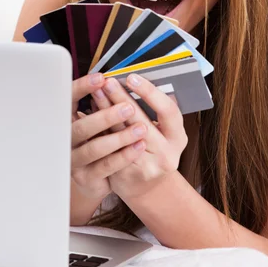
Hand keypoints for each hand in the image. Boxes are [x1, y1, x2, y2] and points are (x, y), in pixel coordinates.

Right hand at [71, 73, 147, 199]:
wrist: (92, 179)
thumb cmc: (97, 140)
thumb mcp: (95, 120)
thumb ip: (99, 102)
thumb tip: (111, 79)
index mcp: (66, 119)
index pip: (67, 100)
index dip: (82, 88)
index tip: (101, 79)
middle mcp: (66, 140)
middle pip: (80, 127)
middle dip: (105, 116)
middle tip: (128, 107)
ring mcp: (74, 160)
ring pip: (93, 149)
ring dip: (118, 138)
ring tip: (141, 128)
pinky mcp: (85, 177)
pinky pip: (105, 166)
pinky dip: (123, 156)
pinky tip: (139, 146)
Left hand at [91, 74, 187, 200]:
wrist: (147, 188)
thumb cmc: (154, 153)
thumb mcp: (165, 133)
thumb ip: (155, 112)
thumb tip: (134, 81)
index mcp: (179, 138)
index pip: (168, 111)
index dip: (150, 93)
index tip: (132, 78)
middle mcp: (167, 154)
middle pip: (141, 122)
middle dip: (121, 99)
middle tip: (108, 81)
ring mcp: (147, 168)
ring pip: (121, 135)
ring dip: (106, 111)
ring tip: (96, 92)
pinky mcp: (125, 176)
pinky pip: (109, 149)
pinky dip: (99, 130)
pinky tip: (89, 115)